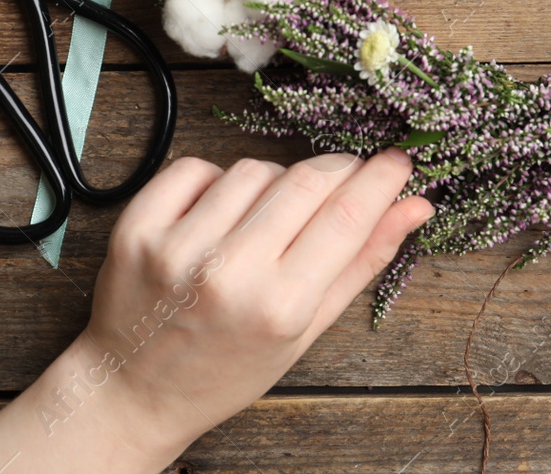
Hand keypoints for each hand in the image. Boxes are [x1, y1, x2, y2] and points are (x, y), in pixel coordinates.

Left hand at [72, 150, 431, 456]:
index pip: (348, 215)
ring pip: (254, 169)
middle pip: (306, 181)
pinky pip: (195, 167)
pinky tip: (218, 214)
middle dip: (337, 171)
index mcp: (280, 307)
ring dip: (273, 182)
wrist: (135, 390)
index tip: (397, 161)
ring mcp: (178, 248)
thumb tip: (416, 205)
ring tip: (265, 220)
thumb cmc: (228, 368)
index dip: (382, 178)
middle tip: (343, 180)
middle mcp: (229, 274)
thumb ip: (363, 262)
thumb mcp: (307, 329)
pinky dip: (215, 179)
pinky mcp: (137, 230)